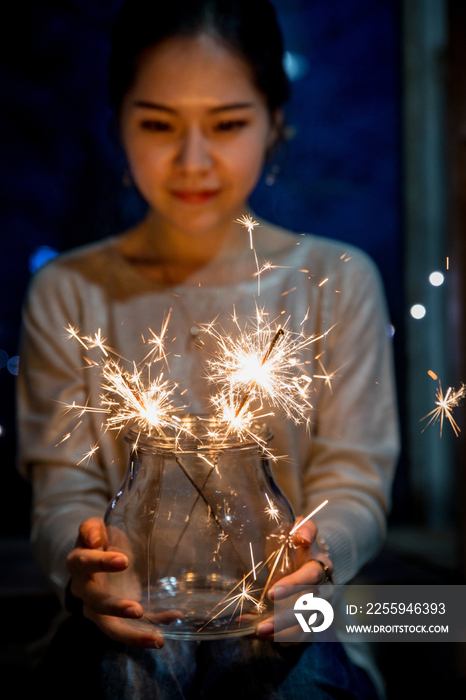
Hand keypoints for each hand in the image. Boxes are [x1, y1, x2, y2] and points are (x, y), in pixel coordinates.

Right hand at [66, 517, 163, 647]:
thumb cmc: (99, 540)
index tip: (124, 561)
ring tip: (157, 639)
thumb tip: (94, 538)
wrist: (97, 557)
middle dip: (116, 608)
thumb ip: (91, 528)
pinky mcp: (117, 617)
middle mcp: (85, 591)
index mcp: (78, 565)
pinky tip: (174, 620)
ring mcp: (99, 609)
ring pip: (111, 627)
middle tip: (137, 610)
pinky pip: (134, 626)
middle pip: (96, 603)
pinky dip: (153, 626)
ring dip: (133, 635)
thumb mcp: (94, 528)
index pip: (85, 564)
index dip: (102, 563)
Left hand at [255, 518, 332, 641]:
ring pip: (307, 627)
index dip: (294, 585)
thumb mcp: (301, 529)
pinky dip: (281, 639)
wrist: (313, 560)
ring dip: (283, 633)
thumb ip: (303, 527)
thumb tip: (302, 535)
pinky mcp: (315, 623)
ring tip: (259, 632)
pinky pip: (302, 637)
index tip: (272, 593)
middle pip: (310, 608)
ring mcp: (322, 609)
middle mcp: (325, 590)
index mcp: (321, 566)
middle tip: (261, 625)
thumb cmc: (299, 544)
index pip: (312, 577)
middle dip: (286, 618)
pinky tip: (259, 635)